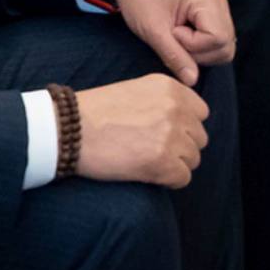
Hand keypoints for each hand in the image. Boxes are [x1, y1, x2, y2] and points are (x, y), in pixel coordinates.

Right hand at [70, 73, 206, 184]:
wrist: (68, 129)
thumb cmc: (95, 112)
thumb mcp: (136, 90)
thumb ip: (164, 101)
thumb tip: (186, 123)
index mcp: (171, 88)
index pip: (200, 113)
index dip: (185, 127)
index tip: (165, 134)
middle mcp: (176, 108)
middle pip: (199, 138)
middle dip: (181, 147)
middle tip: (153, 151)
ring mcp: (172, 135)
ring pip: (193, 159)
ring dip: (174, 165)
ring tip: (146, 162)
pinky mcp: (162, 162)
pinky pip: (183, 178)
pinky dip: (168, 181)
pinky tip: (147, 174)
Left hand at [114, 0, 235, 76]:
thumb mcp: (153, 30)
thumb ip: (175, 56)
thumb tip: (192, 81)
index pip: (218, 38)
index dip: (194, 46)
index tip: (171, 34)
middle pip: (226, 43)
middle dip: (199, 51)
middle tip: (173, 38)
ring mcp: (218, 1)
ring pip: (225, 42)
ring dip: (200, 48)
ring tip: (176, 35)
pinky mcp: (213, 7)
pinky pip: (218, 35)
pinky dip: (201, 42)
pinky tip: (183, 32)